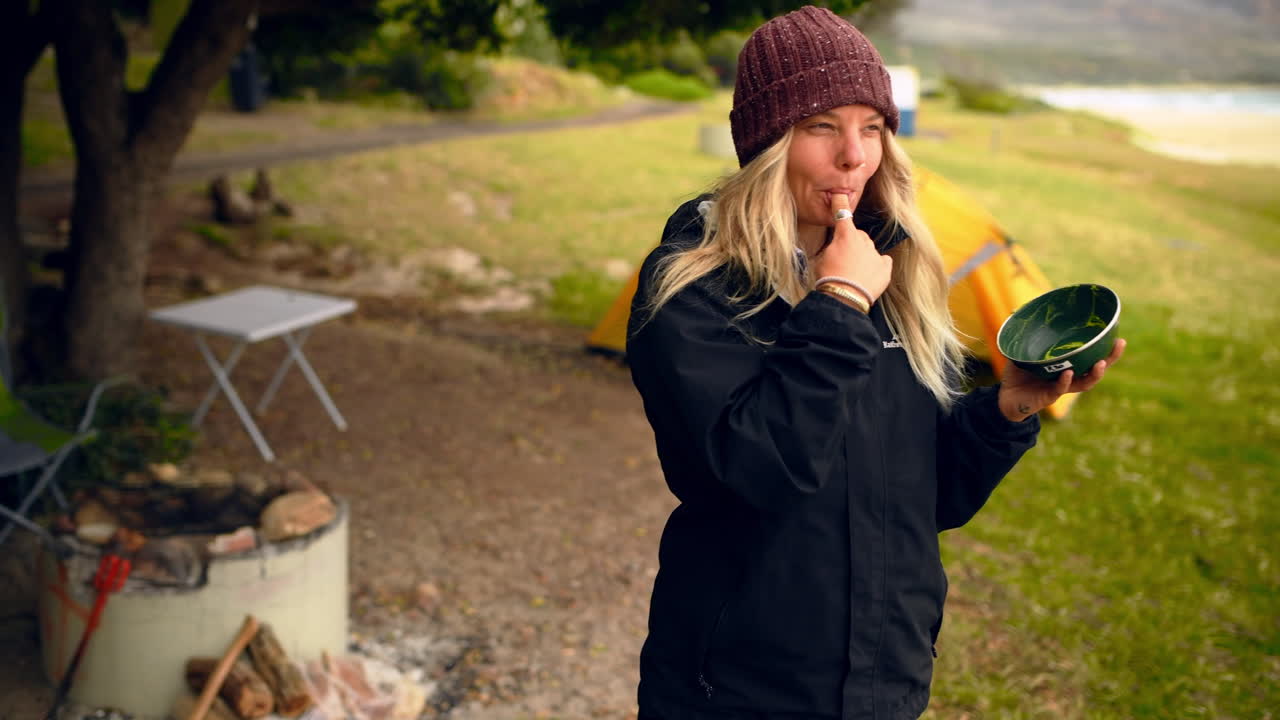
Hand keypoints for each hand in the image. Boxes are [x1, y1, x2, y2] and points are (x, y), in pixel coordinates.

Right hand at [811, 192, 892, 302]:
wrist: (844, 297)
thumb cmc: (829, 278)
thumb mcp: (822, 258)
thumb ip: (831, 248)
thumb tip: (836, 248)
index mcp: (845, 236)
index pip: (842, 214)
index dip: (840, 204)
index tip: (839, 196)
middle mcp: (863, 241)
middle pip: (858, 235)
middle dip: (852, 243)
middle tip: (842, 258)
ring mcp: (875, 254)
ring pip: (869, 249)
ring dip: (862, 256)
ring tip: (853, 272)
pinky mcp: (885, 268)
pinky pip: (883, 261)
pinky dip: (877, 265)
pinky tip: (869, 274)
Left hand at [998, 338, 1127, 421]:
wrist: (1004, 398)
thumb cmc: (1018, 375)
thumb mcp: (1021, 352)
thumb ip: (1022, 335)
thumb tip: (1017, 310)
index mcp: (1067, 365)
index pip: (1091, 356)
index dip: (1106, 348)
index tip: (1118, 335)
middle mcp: (1069, 376)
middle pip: (1096, 369)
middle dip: (1110, 357)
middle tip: (1120, 343)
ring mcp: (1061, 387)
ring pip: (1084, 383)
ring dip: (1095, 374)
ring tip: (1101, 363)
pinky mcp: (1049, 397)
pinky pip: (1060, 389)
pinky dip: (1065, 381)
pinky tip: (1069, 373)